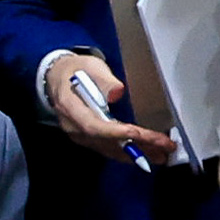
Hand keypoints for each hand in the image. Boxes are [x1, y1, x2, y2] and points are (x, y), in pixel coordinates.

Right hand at [41, 51, 177, 163]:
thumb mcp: (89, 66)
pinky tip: (146, 154)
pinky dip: (127, 152)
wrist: (56, 77)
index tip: (138, 133)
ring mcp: (79, 134)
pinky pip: (107, 149)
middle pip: (106, 141)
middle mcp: (73, 126)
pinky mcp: (87, 138)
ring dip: (136, 152)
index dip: (115, 132)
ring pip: (109, 148)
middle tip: (164, 147)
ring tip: (162, 154)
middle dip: (137, 145)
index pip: (93, 126)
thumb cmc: (75, 69)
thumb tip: (118, 92)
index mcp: (70, 107)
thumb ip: (103, 78)